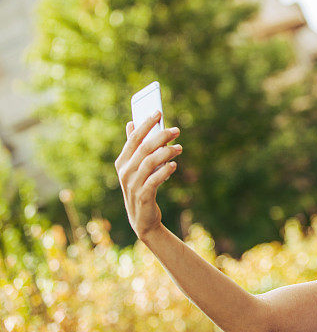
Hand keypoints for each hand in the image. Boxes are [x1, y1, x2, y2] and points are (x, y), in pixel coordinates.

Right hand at [115, 110, 182, 238]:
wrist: (142, 219)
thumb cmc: (141, 187)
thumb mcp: (135, 167)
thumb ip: (134, 147)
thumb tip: (131, 123)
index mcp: (122, 162)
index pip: (134, 138)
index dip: (146, 124)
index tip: (158, 112)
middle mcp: (125, 172)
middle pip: (144, 148)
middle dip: (161, 136)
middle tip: (176, 130)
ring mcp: (132, 185)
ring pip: (150, 162)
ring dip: (167, 153)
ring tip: (179, 148)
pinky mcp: (143, 196)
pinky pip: (154, 180)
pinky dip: (165, 171)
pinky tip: (174, 165)